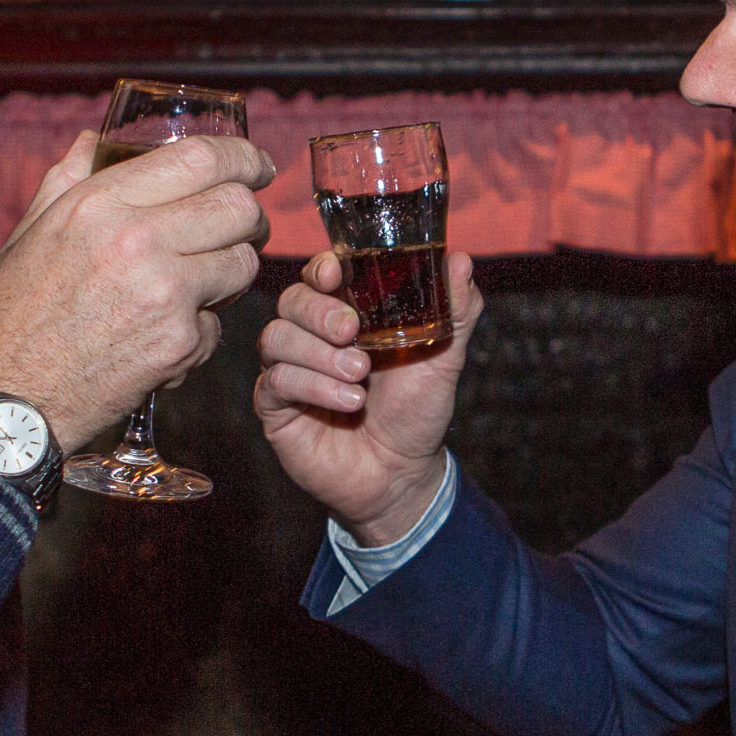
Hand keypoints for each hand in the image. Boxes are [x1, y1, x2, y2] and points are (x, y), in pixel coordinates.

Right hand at [0, 129, 272, 447]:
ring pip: (243, 264)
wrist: (1, 401)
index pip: (201, 158)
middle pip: (239, 206)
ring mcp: (164, 294)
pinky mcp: (177, 344)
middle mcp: (137, 240)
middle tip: (241, 225)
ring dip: (231, 270)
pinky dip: (200, 330)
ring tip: (201, 282)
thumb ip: (67, 178)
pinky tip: (164, 336)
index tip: (255, 164)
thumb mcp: (30, 232)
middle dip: (249, 214)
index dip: (243, 156)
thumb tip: (94, 139)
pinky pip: (219, 324)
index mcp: (100, 204)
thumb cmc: (7, 318)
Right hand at [253, 249, 482, 544]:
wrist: (402, 474)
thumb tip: (460, 261)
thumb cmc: (417, 411)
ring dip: (318, 354)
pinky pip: (275, 380)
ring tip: (359, 376)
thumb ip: (455, 310)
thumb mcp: (444, 357)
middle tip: (351, 331)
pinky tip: (349, 401)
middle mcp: (312, 336)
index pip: (320, 275)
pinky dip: (312, 386)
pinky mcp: (275, 406)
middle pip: (291, 301)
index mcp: (348, 313)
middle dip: (319, 312)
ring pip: (276, 337)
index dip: (321, 268)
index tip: (334, 273)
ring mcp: (290, 369)